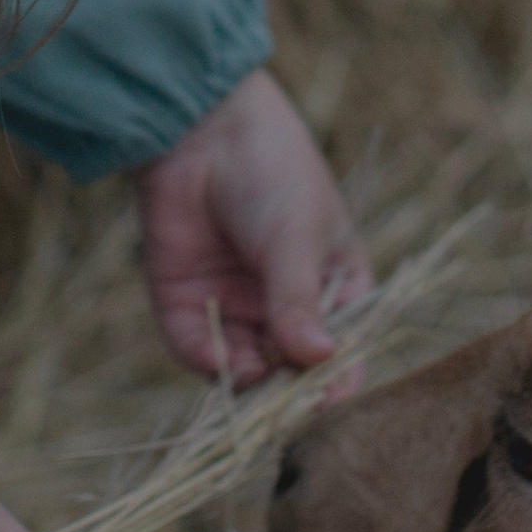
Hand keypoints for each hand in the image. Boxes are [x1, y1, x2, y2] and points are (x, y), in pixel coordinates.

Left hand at [137, 68, 368, 384]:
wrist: (200, 128)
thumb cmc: (271, 169)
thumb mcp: (296, 236)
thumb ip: (299, 299)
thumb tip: (316, 359)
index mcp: (334, 289)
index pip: (343, 354)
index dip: (336, 384)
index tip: (328, 403)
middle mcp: (286, 308)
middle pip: (291, 374)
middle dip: (286, 392)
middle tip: (284, 399)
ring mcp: (236, 307)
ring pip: (245, 373)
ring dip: (248, 381)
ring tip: (253, 369)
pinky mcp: (188, 304)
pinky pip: (198, 351)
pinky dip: (209, 360)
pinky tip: (220, 355)